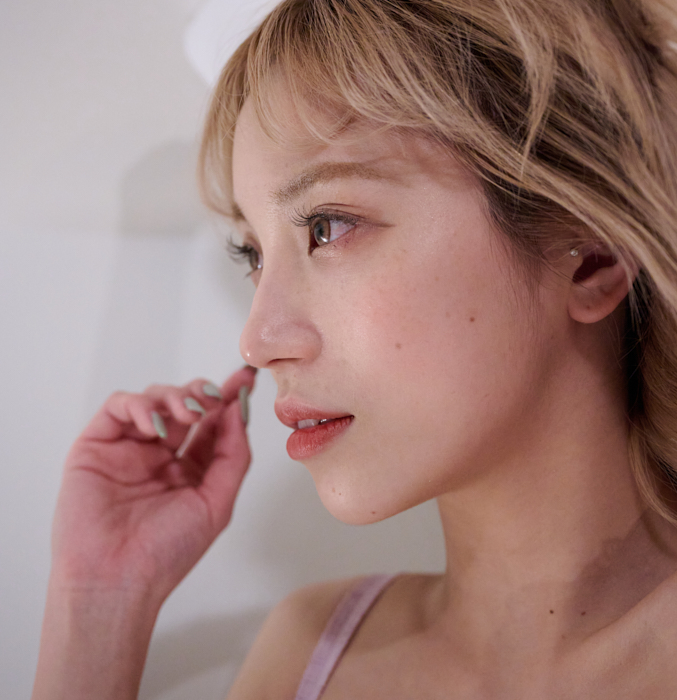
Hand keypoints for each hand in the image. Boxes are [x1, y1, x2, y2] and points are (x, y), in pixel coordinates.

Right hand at [51, 366, 255, 603]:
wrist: (116, 581)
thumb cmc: (167, 552)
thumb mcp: (216, 501)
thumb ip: (232, 454)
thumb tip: (238, 409)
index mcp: (189, 467)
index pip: (211, 422)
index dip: (229, 397)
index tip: (246, 379)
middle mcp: (159, 454)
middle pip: (184, 403)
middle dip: (203, 393)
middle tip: (214, 398)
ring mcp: (128, 447)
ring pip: (154, 398)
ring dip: (176, 396)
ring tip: (188, 415)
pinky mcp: (96, 445)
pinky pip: (118, 406)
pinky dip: (140, 405)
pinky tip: (156, 426)